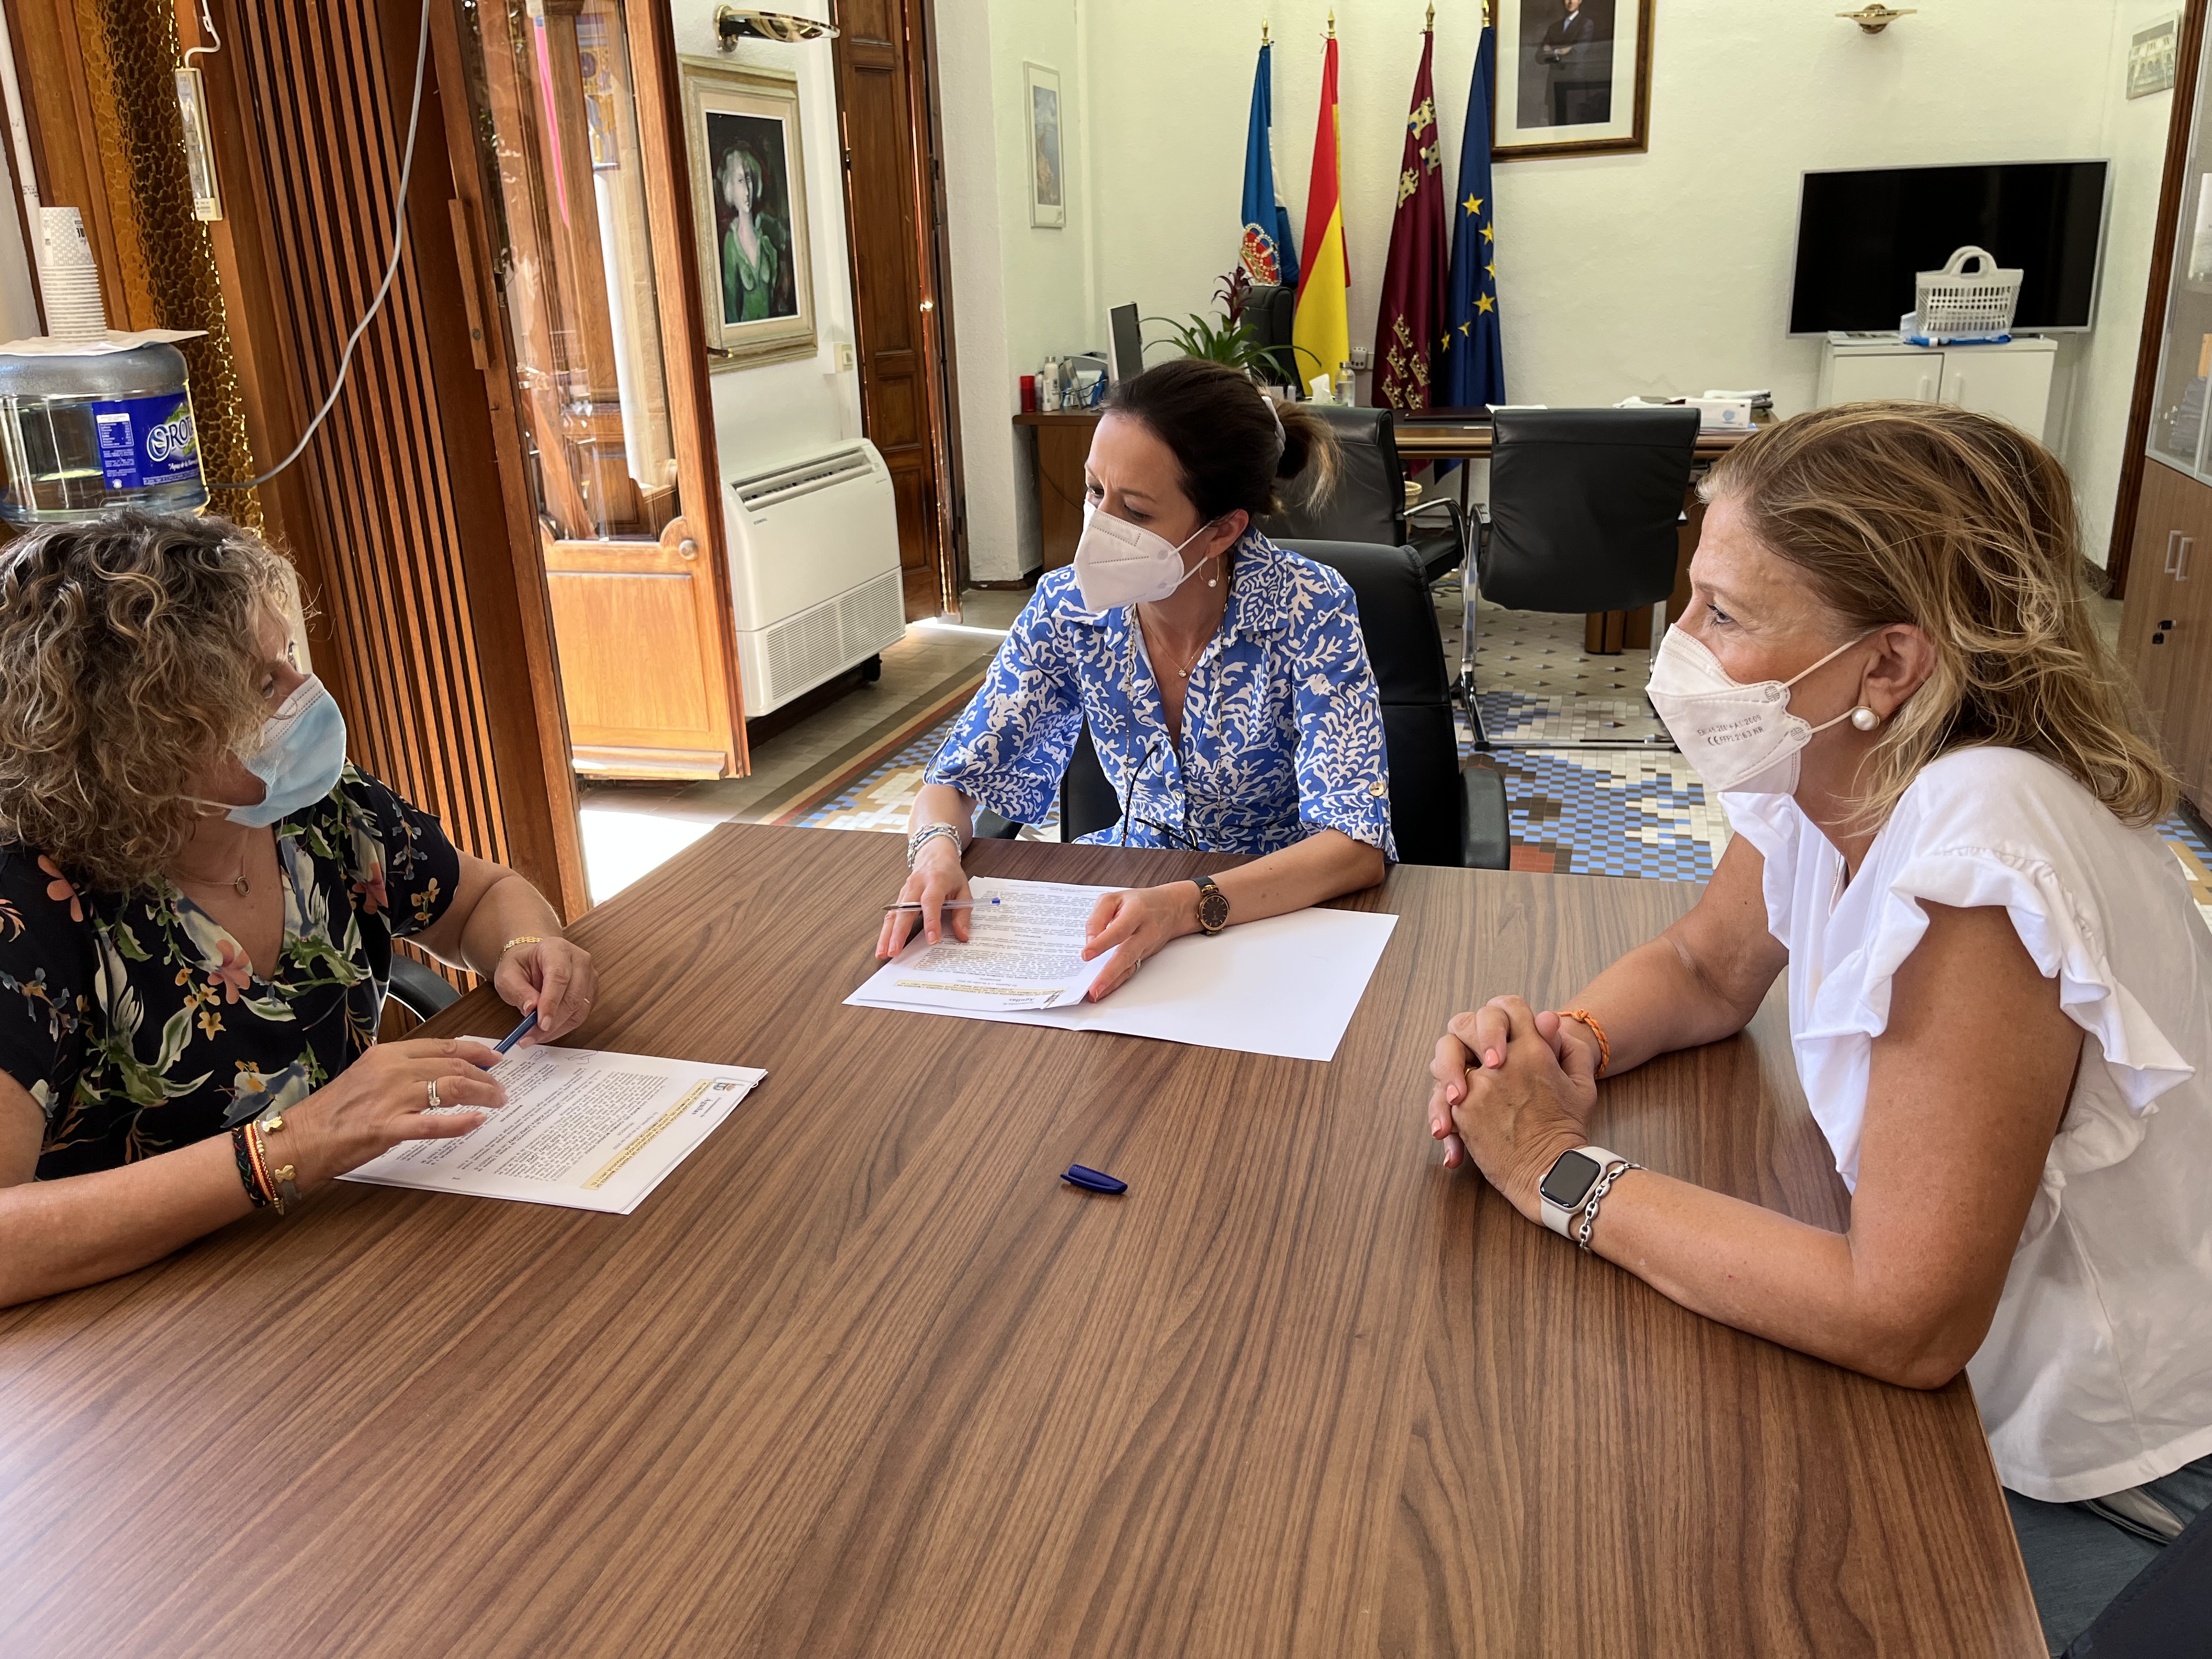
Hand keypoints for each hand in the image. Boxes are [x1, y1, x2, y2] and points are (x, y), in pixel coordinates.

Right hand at [283, 1036, 508, 1185]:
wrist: (300, 1138)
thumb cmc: (332, 1112)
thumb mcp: (367, 1077)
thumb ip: (399, 1071)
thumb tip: (435, 1073)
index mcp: (387, 1055)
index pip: (441, 1046)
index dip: (474, 1051)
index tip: (494, 1058)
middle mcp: (391, 1070)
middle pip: (452, 1065)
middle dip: (484, 1075)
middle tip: (501, 1086)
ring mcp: (390, 1098)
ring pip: (450, 1088)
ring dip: (481, 1094)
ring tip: (497, 1102)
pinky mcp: (387, 1127)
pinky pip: (434, 1123)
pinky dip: (460, 1122)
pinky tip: (477, 1122)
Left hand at [493, 936, 597, 1043]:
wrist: (533, 960)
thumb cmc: (521, 965)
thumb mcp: (507, 975)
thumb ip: (518, 991)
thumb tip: (531, 1009)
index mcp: (556, 949)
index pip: (559, 977)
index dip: (551, 1002)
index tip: (540, 1023)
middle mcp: (579, 960)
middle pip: (574, 995)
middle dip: (553, 1021)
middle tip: (531, 1036)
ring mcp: (589, 976)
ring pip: (580, 1009)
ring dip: (557, 1028)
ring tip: (534, 1036)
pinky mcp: (591, 992)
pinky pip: (581, 1015)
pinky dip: (563, 1027)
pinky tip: (547, 1031)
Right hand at [877, 836, 970, 958]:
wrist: (934, 855)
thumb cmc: (950, 874)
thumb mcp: (964, 890)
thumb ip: (963, 914)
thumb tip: (962, 936)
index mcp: (935, 880)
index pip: (930, 902)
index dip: (931, 921)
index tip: (932, 940)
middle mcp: (916, 885)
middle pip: (904, 910)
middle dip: (899, 932)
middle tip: (895, 951)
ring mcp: (905, 891)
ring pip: (893, 914)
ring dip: (886, 934)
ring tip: (883, 953)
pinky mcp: (899, 898)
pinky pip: (891, 915)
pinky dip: (886, 931)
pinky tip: (883, 945)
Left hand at [1080, 883, 1196, 1001]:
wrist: (1171, 908)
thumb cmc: (1139, 902)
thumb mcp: (1114, 898)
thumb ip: (1098, 917)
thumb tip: (1089, 942)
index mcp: (1136, 912)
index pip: (1119, 930)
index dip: (1102, 943)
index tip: (1086, 955)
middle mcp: (1145, 931)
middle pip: (1127, 954)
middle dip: (1109, 973)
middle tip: (1093, 988)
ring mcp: (1146, 946)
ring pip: (1130, 966)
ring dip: (1112, 982)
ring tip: (1095, 994)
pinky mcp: (1145, 956)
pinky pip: (1131, 970)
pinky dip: (1117, 982)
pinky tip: (1105, 990)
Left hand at [1426, 996, 1596, 1214]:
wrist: (1551, 1172)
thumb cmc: (1568, 1130)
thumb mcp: (1581, 1084)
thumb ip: (1567, 1048)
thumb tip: (1546, 1018)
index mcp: (1533, 1050)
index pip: (1509, 1007)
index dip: (1504, 1015)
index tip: (1506, 1033)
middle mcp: (1502, 1062)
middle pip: (1466, 1023)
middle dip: (1467, 1034)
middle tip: (1477, 1054)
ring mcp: (1478, 1086)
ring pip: (1446, 1056)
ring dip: (1451, 1067)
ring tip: (1461, 1087)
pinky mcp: (1462, 1111)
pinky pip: (1442, 1094)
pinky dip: (1445, 1105)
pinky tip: (1454, 1115)